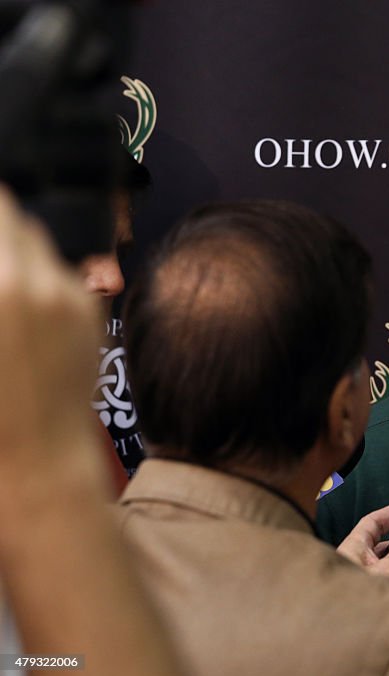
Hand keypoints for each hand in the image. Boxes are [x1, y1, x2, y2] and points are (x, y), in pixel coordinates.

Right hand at [0, 187, 103, 516]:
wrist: (36, 457)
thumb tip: (2, 264)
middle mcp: (32, 279)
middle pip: (9, 215)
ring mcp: (68, 292)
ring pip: (37, 240)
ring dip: (15, 249)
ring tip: (5, 286)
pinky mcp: (91, 309)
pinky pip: (61, 270)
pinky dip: (40, 276)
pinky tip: (26, 311)